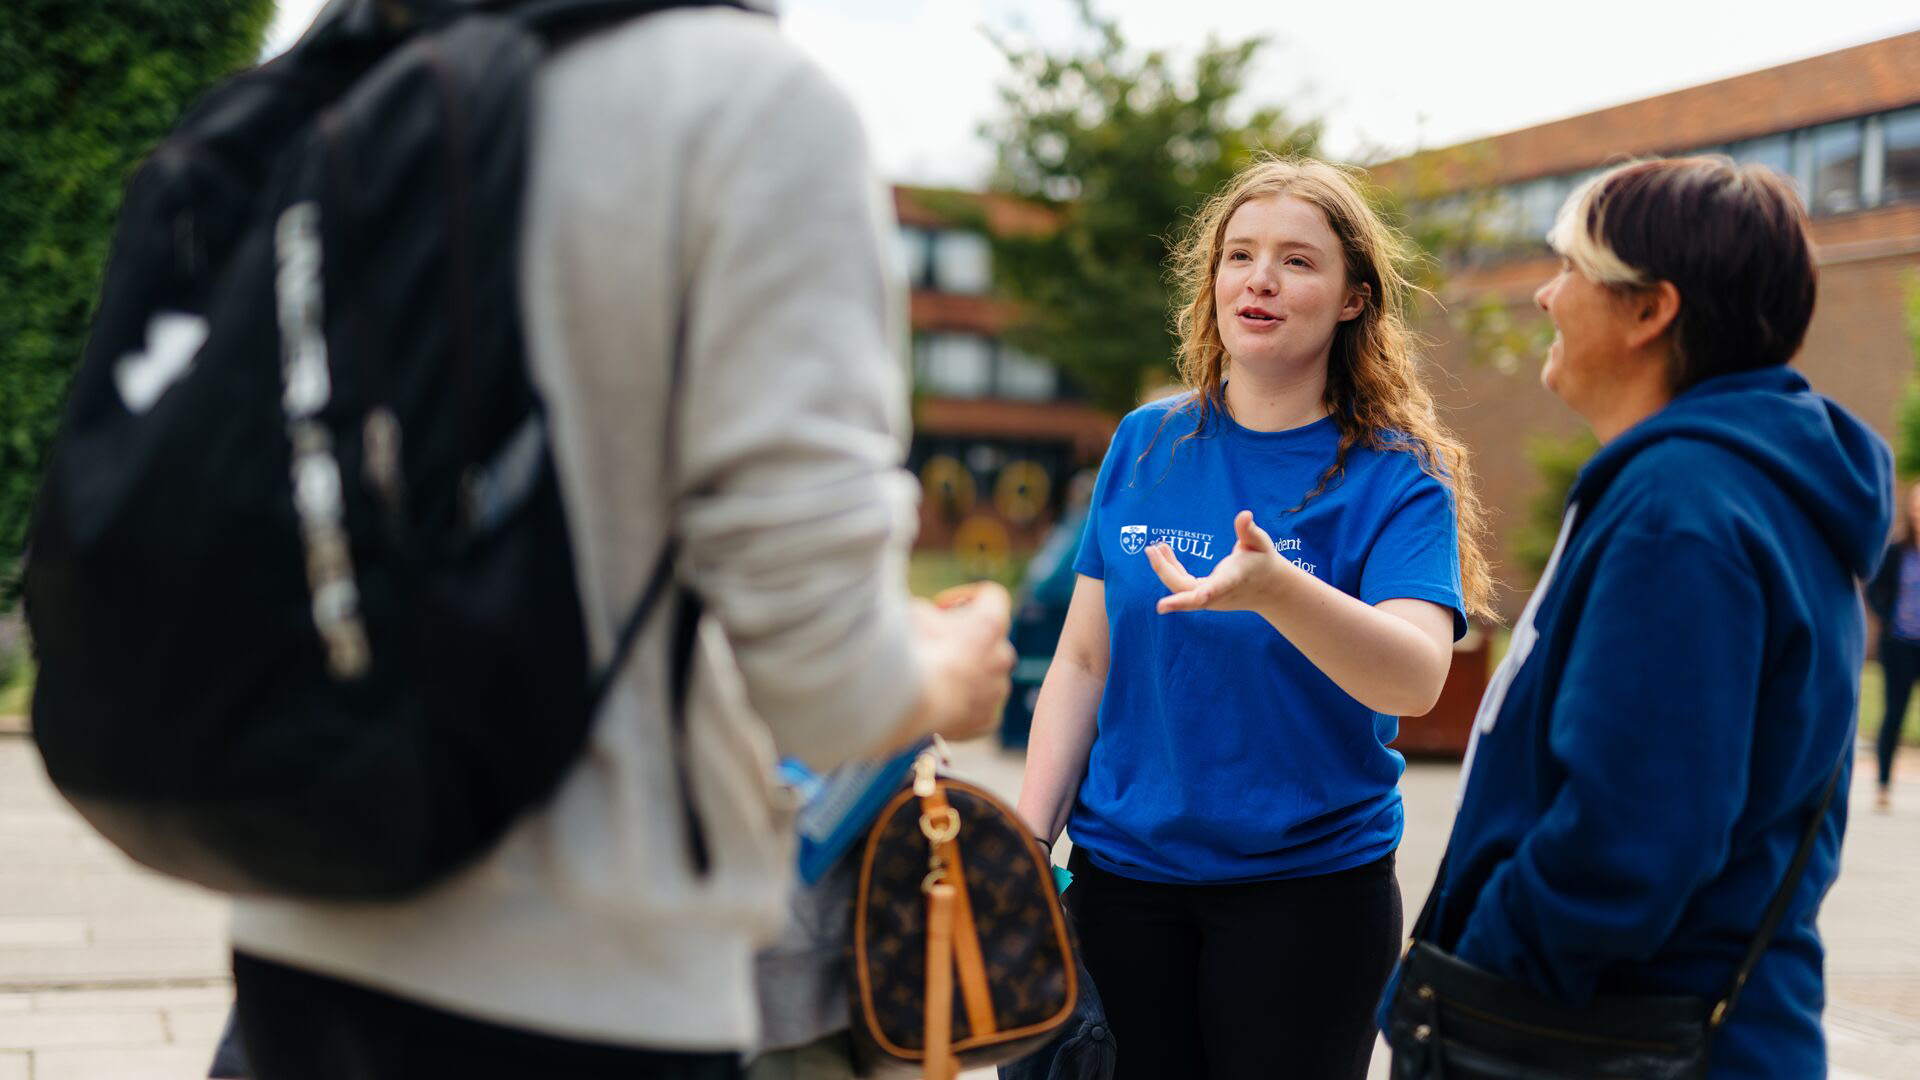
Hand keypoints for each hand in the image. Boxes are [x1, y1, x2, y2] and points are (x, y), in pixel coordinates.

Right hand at [909, 581, 1015, 741]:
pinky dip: (962, 706)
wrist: (910, 702)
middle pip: (991, 640)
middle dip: (967, 640)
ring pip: (987, 677)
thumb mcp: (915, 613)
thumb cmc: (913, 651)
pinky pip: (979, 709)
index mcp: (990, 623)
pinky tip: (938, 704)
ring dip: (967, 674)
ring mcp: (997, 691)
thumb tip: (928, 619)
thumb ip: (930, 612)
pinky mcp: (987, 720)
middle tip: (937, 645)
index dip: (966, 596)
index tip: (942, 608)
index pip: (993, 596)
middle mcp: (1002, 656)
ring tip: (934, 679)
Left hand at [1146, 510, 1289, 614]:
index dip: (1205, 594)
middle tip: (1150, 550)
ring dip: (1164, 569)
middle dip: (1166, 573)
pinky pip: (1182, 585)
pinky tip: (1163, 552)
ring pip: (1180, 589)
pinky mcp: (1203, 596)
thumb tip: (1244, 514)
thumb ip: (1249, 531)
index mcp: (1233, 580)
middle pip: (1187, 592)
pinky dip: (1171, 569)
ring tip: (1153, 548)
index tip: (1194, 598)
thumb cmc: (1264, 561)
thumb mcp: (1260, 543)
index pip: (1216, 590)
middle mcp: (1218, 594)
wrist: (1269, 589)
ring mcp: (1209, 598)